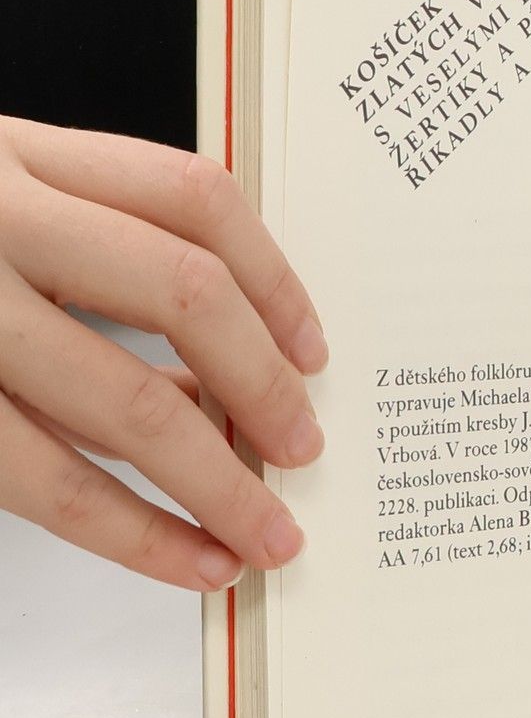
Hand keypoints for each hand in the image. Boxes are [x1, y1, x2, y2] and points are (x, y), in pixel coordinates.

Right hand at [0, 117, 325, 589]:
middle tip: (306, 450)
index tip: (314, 350)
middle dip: (262, 383)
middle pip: (178, 291)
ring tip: (268, 537)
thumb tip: (223, 373)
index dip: (274, 276)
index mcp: (12, 156)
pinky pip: (40, 478)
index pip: (190, 196)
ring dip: (214, 481)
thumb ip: (82, 258)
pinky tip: (188, 562)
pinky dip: (132, 531)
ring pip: (120, 398)